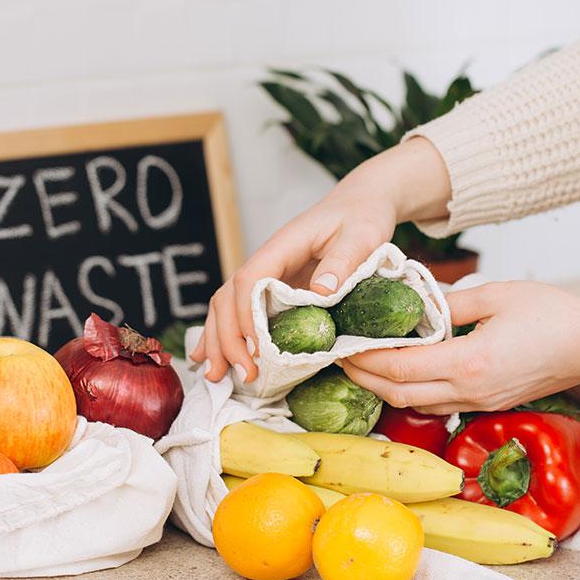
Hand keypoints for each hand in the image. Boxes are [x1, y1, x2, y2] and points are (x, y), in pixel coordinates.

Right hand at [191, 137, 450, 381]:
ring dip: (220, 340)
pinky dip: (228, 335)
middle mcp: (268, 259)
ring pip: (228, 306)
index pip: (251, 279)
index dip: (247, 314)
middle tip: (239, 373)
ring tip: (216, 376)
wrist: (361, 204)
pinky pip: (243, 311)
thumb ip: (343, 260)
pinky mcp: (275, 288)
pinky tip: (217, 358)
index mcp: (284, 245)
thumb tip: (320, 290)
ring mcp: (268, 274)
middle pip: (230, 297)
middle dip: (228, 337)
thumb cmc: (363, 217)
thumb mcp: (363, 235)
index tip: (257, 347)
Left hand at [339, 281, 579, 414]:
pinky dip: (412, 392)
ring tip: (362, 366)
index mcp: (470, 363)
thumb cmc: (557, 315)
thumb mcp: (498, 294)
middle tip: (338, 358)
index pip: (400, 367)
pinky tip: (403, 375)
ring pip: (417, 404)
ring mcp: (480, 402)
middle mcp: (471, 391)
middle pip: (399, 393)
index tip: (341, 343)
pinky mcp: (489, 404)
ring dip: (385, 388)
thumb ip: (451, 302)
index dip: (365, 358)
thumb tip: (416, 303)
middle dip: (363, 378)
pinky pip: (439, 405)